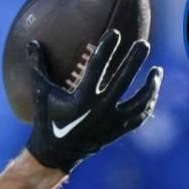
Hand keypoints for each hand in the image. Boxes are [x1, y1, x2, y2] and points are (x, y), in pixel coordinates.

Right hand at [25, 29, 161, 172]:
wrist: (55, 154)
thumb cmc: (47, 119)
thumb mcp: (40, 94)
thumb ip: (38, 68)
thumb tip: (32, 43)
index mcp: (81, 100)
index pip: (97, 68)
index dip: (107, 49)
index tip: (115, 34)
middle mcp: (99, 110)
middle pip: (124, 80)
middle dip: (135, 61)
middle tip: (143, 44)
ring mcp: (111, 122)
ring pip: (139, 101)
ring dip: (150, 85)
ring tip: (156, 70)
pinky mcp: (118, 131)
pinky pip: (139, 116)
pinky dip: (147, 103)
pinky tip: (151, 90)